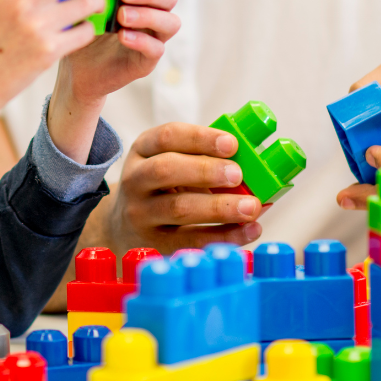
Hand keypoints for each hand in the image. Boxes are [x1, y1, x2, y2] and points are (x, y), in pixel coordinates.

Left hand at [48, 0, 179, 162]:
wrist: (75, 68)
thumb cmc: (82, 28)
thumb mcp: (83, 3)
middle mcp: (152, 13)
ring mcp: (153, 37)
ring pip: (170, 22)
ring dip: (148, 15)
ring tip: (122, 15)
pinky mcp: (147, 60)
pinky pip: (156, 49)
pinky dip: (142, 41)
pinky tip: (123, 36)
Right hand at [97, 122, 263, 255]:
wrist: (126, 226)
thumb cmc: (162, 187)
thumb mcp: (171, 162)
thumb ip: (204, 159)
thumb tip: (255, 168)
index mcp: (143, 150)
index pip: (167, 137)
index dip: (200, 138)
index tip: (232, 143)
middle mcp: (135, 180)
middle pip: (165, 170)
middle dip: (205, 171)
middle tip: (237, 175)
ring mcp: (141, 214)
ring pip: (178, 208)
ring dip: (219, 208)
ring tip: (251, 207)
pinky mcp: (154, 244)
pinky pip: (192, 241)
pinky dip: (224, 236)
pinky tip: (249, 230)